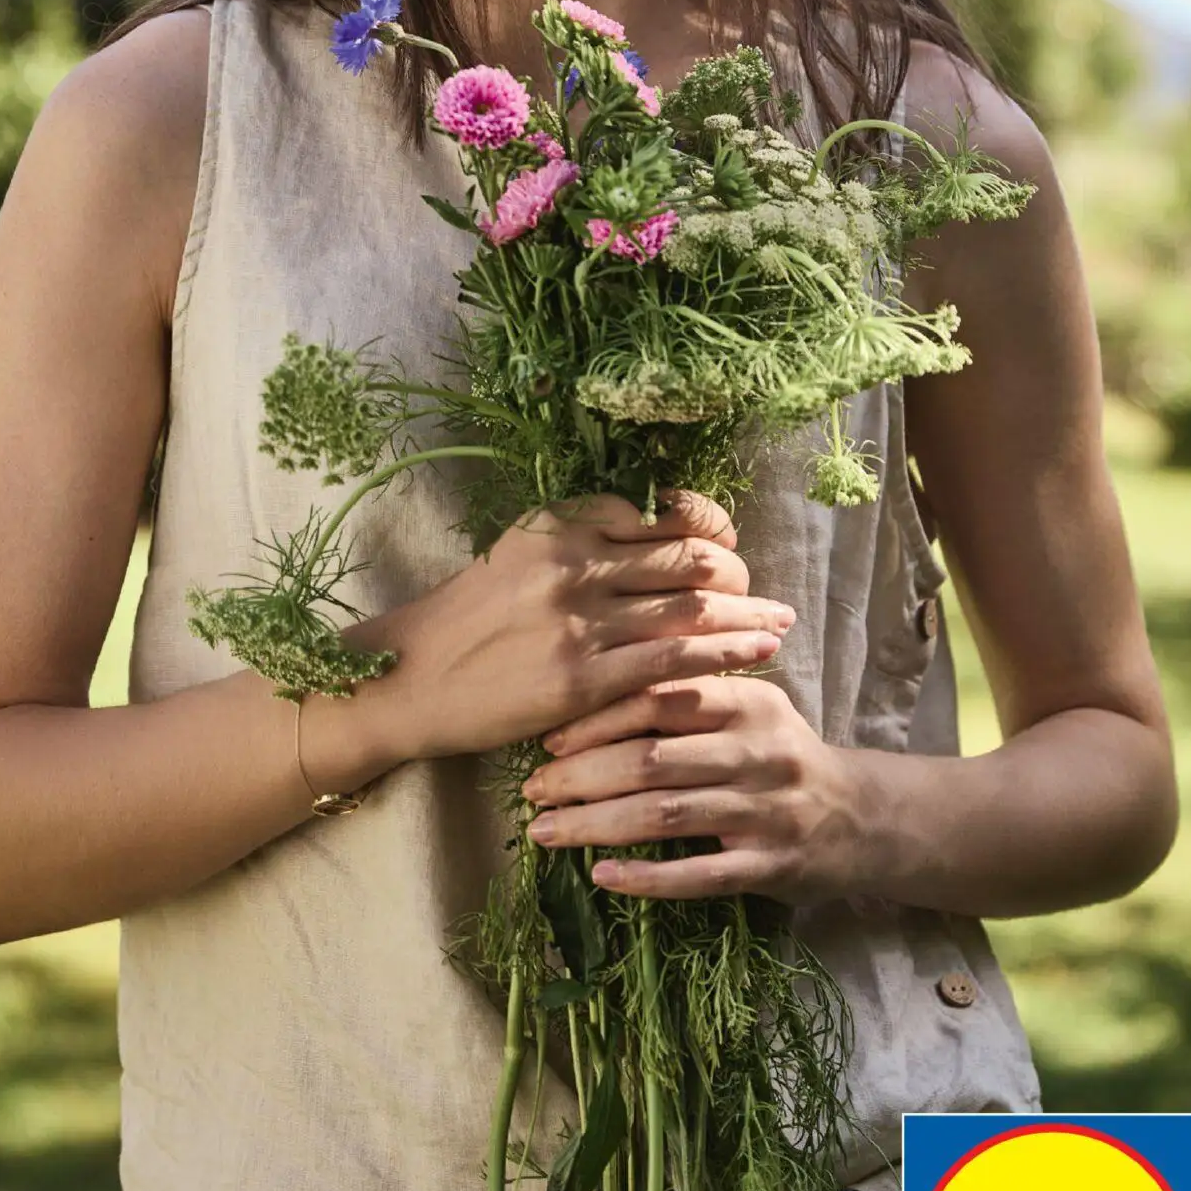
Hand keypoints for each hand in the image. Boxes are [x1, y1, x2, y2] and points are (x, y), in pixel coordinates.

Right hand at [358, 492, 794, 766]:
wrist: (409, 678)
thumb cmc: (467, 617)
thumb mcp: (519, 551)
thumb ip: (583, 538)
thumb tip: (662, 533)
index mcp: (562, 522)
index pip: (665, 512)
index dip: (711, 526)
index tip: (728, 545)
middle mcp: (575, 562)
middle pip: (691, 560)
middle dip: (739, 579)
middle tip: (762, 596)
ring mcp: (580, 622)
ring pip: (692, 610)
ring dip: (748, 617)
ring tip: (781, 625)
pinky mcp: (581, 678)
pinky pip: (672, 661)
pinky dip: (724, 654)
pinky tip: (757, 656)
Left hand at [520, 671, 862, 901]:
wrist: (862, 817)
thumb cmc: (780, 754)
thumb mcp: (750, 709)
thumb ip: (687, 695)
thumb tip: (589, 688)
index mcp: (750, 702)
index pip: (661, 698)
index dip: (598, 718)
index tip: (548, 740)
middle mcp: (760, 752)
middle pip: (653, 759)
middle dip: (582, 776)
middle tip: (532, 790)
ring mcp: (767, 812)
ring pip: (667, 815)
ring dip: (597, 824)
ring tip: (546, 832)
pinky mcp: (771, 867)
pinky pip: (700, 874)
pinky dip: (647, 878)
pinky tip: (601, 875)